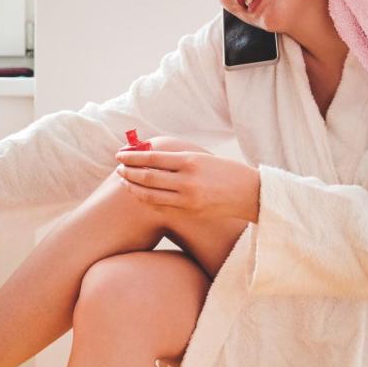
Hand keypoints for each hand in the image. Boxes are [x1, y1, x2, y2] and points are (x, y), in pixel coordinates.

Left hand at [115, 150, 259, 221]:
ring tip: (125, 181)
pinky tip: (140, 194)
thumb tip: (146, 154)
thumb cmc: (224, 171)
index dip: (132, 157)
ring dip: (133, 187)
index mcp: (190, 162)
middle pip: (147, 177)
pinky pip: (161, 207)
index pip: (152, 158)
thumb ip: (175, 157)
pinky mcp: (190, 212)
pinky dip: (147, 200)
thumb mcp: (200, 157)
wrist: (249, 193)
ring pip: (150, 195)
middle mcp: (187, 181)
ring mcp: (188, 200)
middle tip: (118, 168)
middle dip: (129, 172)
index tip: (119, 154)